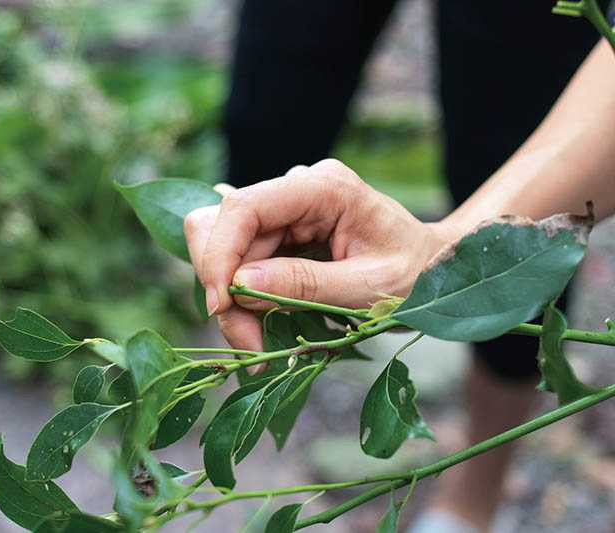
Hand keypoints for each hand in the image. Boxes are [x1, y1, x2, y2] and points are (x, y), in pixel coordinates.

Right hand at [184, 159, 456, 356]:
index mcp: (324, 188)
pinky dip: (243, 301)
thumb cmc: (418, 275)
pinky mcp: (281, 233)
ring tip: (258, 344)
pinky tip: (262, 328)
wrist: (437, 270)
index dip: (220, 254)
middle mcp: (297, 189)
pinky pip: (240, 265)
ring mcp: (286, 210)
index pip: (245, 206)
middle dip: (224, 288)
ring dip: (232, 302)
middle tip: (247, 343)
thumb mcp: (369, 287)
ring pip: (225, 252)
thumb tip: (239, 284)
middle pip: (224, 230)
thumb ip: (305, 284)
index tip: (221, 306)